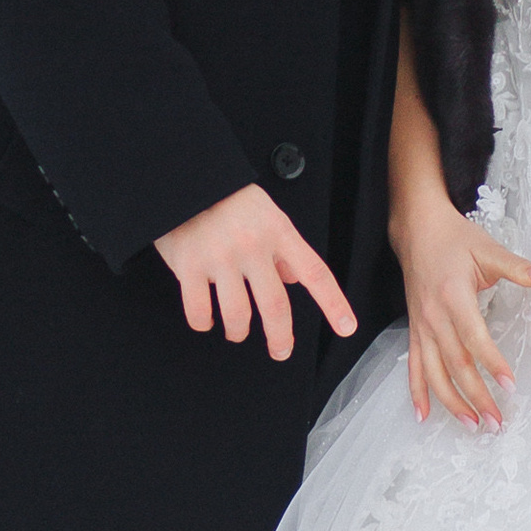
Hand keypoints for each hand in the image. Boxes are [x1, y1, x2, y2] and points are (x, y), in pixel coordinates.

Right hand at [156, 187, 355, 362]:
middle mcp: (252, 246)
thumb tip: (294, 279)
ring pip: (238, 316)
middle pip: (275, 306)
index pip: (314, 273)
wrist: (183, 179)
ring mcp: (220, 257)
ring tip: (237, 332)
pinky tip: (206, 319)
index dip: (333, 304)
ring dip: (239, 332)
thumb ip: (283, 248)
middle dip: (280, 337)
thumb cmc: (227, 198)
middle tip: (281, 350)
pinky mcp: (189, 267)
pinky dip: (204, 323)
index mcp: (278, 231)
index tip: (346, 327)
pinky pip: (200, 312)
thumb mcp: (267, 214)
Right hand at [395, 186, 530, 427]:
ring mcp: (422, 327)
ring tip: (471, 425)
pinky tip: (424, 416)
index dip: (492, 364)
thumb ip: (516, 267)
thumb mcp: (488, 249)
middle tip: (496, 421)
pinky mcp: (415, 331)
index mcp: (454, 297)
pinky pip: (414, 367)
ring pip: (434, 373)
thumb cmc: (454, 240)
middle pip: (456, 364)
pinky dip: (417, 393)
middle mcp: (434, 317)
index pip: (475, 338)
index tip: (510, 386)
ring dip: (451, 403)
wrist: (417, 231)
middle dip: (476, 396)